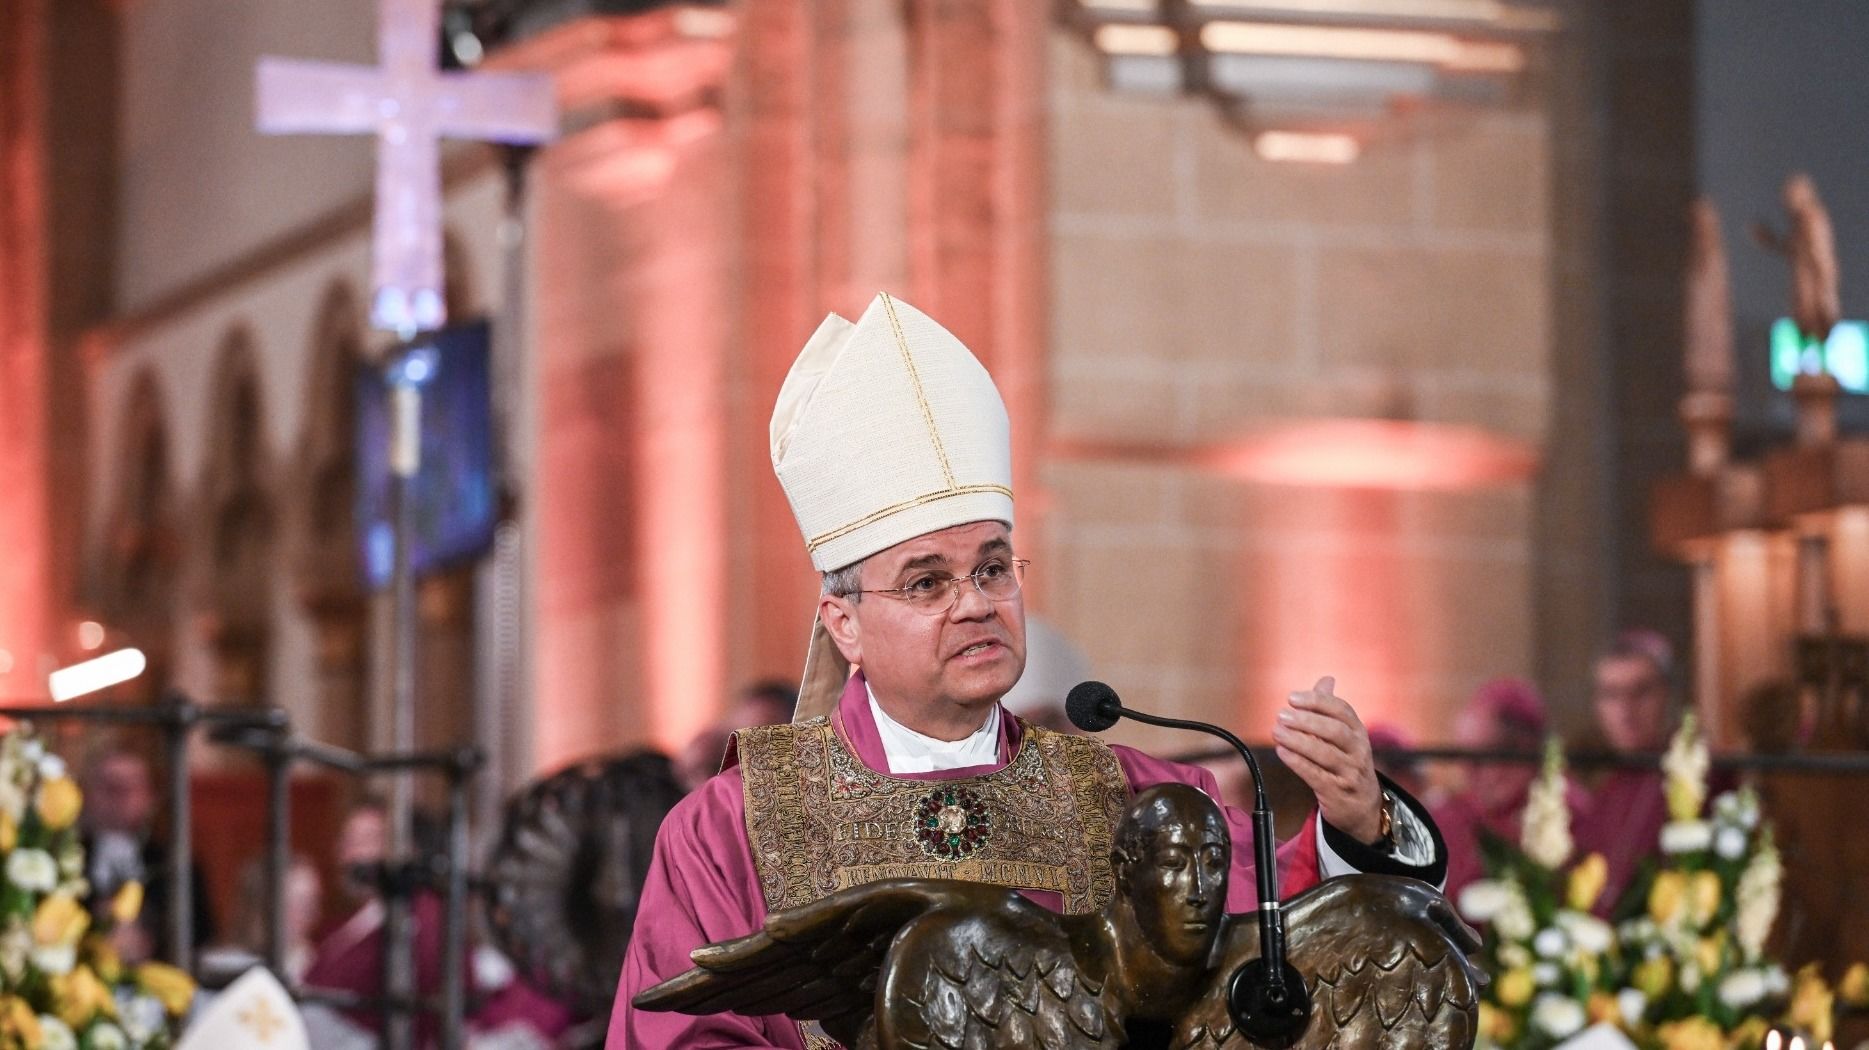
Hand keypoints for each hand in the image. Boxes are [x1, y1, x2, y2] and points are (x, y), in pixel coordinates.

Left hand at [1272, 676, 1383, 844]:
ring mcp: (1350, 772)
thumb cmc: (1346, 763)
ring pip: (1325, 754)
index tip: (1292, 698)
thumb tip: (1327, 679)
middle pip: (1335, 731)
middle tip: (1281, 715)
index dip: (1317, 702)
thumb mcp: (1344, 737)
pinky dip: (1298, 762)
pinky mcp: (1337, 792)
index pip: (1342, 711)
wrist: (1362, 806)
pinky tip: (1282, 752)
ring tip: (1276, 732)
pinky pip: (1316, 775)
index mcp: (1358, 732)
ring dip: (1298, 741)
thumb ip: (1330, 710)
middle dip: (1307, 721)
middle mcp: (1358, 750)